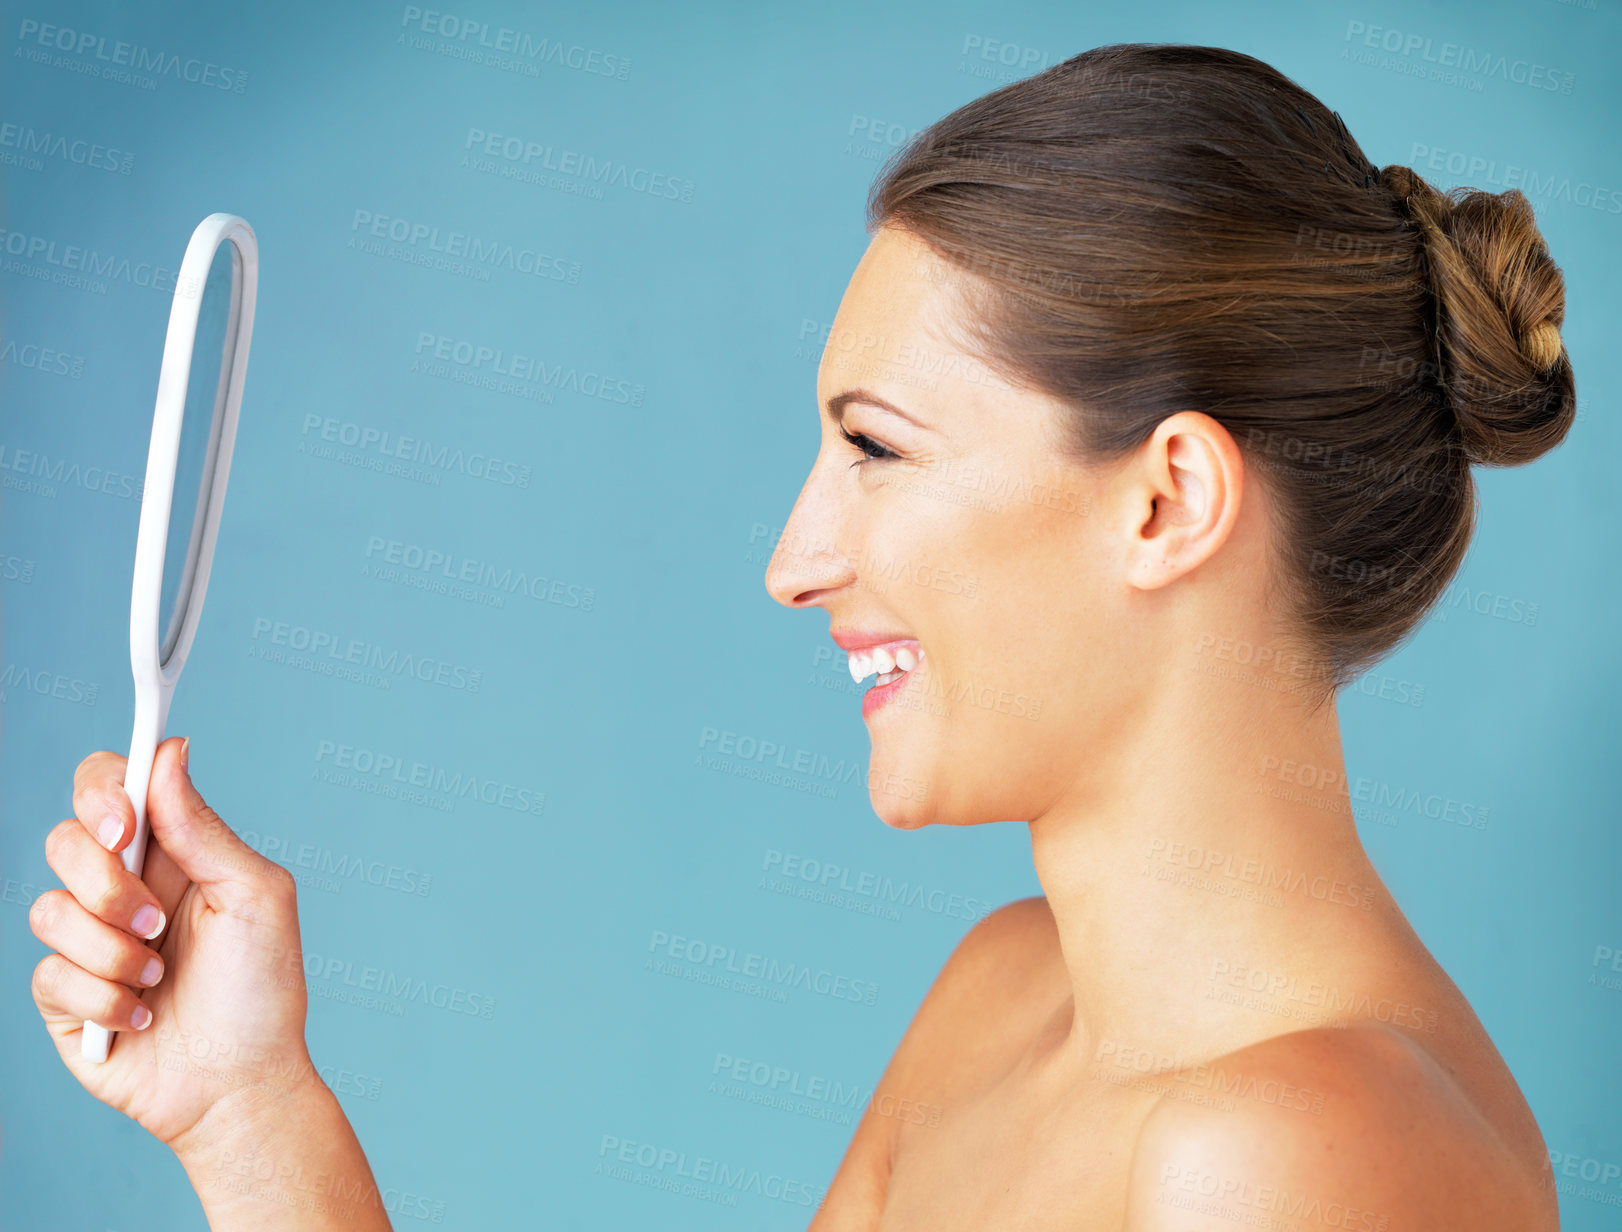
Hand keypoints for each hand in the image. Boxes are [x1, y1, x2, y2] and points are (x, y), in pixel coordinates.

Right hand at [29, 736, 316, 1152]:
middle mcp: (122, 887)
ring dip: (113, 951)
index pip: (109, 788)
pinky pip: (47, 974)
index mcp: (170, 852)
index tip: (123, 824)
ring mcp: (88, 941)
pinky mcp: (64, 997)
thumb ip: (203, 828)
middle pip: (64, 840)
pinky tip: (143, 1016)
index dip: (102, 791)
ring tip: (161, 976)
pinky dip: (105, 999)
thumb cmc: (262, 988)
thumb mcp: (254, 896)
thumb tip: (168, 753)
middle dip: (106, 882)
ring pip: (50, 910)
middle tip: (156, 920)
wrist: (241, 1083)